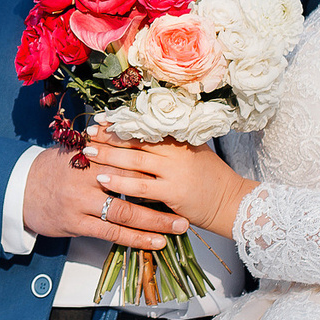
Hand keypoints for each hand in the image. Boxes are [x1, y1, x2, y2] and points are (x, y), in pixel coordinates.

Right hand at [22, 146, 186, 250]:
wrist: (17, 190)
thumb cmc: (50, 170)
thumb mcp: (72, 151)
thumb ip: (100, 147)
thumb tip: (129, 135)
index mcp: (89, 154)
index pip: (127, 156)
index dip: (154, 163)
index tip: (180, 170)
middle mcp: (86, 176)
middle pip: (132, 184)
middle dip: (162, 195)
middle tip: (187, 203)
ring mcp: (80, 201)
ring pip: (125, 212)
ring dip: (155, 222)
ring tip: (178, 227)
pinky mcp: (75, 223)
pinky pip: (111, 232)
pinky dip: (135, 239)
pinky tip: (154, 243)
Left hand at [79, 131, 250, 237]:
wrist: (231, 202)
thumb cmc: (210, 177)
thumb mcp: (193, 152)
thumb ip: (171, 143)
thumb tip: (143, 131)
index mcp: (179, 139)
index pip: (144, 126)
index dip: (121, 122)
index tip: (102, 118)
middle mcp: (175, 153)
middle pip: (135, 140)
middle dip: (109, 136)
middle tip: (88, 132)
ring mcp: (174, 172)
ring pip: (134, 161)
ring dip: (108, 156)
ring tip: (88, 152)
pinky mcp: (173, 193)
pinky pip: (141, 187)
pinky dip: (120, 182)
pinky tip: (103, 179)